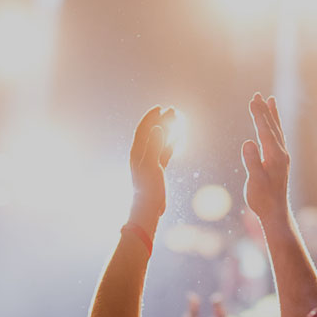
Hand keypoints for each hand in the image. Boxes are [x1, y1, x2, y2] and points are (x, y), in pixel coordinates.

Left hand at [128, 106, 176, 227]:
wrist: (148, 208)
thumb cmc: (147, 189)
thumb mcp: (150, 165)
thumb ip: (153, 145)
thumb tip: (158, 127)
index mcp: (137, 152)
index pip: (143, 130)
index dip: (150, 118)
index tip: (159, 108)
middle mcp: (142, 155)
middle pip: (153, 132)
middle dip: (162, 120)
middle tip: (173, 110)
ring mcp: (150, 161)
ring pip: (161, 141)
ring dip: (168, 129)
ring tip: (178, 118)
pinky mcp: (158, 169)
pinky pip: (166, 151)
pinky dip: (172, 142)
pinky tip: (179, 136)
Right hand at [242, 92, 289, 220]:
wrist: (275, 212)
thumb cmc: (262, 199)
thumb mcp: (254, 181)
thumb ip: (252, 162)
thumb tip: (248, 142)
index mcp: (274, 156)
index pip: (265, 130)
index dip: (258, 115)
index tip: (253, 100)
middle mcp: (281, 154)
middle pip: (272, 126)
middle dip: (264, 110)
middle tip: (257, 94)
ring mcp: (282, 157)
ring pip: (276, 131)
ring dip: (272, 115)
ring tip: (270, 101)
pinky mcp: (280, 161)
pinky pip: (277, 138)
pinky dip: (274, 127)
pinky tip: (271, 125)